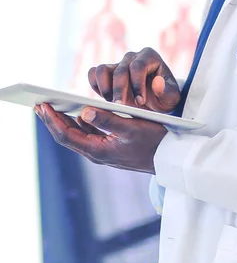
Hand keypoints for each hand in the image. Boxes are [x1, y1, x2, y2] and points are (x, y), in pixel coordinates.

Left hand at [35, 103, 166, 173]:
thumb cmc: (154, 142)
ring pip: (78, 135)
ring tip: (54, 106)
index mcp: (99, 150)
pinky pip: (90, 134)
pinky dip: (81, 123)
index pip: (66, 135)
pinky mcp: (111, 147)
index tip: (42, 105)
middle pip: (68, 136)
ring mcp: (104, 151)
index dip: (52, 120)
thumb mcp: (132, 127)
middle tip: (40, 104)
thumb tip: (83, 112)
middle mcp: (97, 153)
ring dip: (65, 121)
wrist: (170, 158)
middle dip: (53, 120)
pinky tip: (79, 113)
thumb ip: (108, 120)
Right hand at [88, 47, 179, 112]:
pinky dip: (95, 86)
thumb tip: (157, 82)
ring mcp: (117, 63)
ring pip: (102, 69)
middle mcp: (132, 57)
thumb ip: (167, 91)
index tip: (140, 102)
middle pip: (120, 70)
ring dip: (105, 88)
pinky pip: (93, 74)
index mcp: (150, 57)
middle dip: (120, 90)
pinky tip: (105, 100)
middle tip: (122, 107)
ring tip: (112, 104)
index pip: (138, 66)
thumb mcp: (171, 98)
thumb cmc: (165, 98)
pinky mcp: (106, 72)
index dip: (137, 84)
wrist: (156, 101)